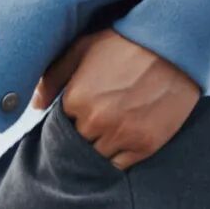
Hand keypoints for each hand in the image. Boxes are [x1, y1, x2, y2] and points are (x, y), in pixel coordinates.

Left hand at [33, 29, 200, 169]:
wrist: (173, 45)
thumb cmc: (126, 43)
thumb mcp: (83, 48)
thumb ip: (54, 77)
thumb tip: (36, 105)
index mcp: (77, 99)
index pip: (61, 125)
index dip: (70, 120)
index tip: (81, 113)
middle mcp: (96, 121)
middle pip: (77, 144)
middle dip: (83, 136)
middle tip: (96, 123)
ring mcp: (122, 135)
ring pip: (97, 158)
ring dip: (99, 149)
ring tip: (108, 133)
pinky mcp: (145, 144)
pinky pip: (120, 165)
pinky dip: (118, 158)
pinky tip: (121, 143)